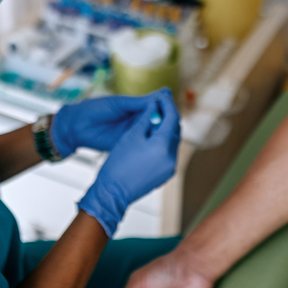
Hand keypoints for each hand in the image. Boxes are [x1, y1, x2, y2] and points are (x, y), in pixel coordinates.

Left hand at [51, 90, 170, 157]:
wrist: (76, 127)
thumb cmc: (94, 109)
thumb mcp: (118, 104)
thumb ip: (138, 103)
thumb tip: (160, 96)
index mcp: (134, 107)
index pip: (154, 105)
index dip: (164, 105)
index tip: (172, 102)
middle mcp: (136, 120)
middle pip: (156, 120)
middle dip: (165, 119)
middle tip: (174, 119)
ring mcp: (133, 133)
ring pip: (151, 132)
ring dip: (160, 131)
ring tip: (170, 131)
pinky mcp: (128, 144)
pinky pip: (142, 143)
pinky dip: (150, 142)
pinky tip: (159, 142)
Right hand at [78, 90, 179, 236]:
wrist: (113, 192)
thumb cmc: (118, 163)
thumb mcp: (131, 135)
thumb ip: (146, 118)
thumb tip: (155, 105)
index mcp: (163, 146)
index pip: (172, 117)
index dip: (167, 104)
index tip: (162, 96)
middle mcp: (172, 157)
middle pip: (175, 130)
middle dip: (168, 116)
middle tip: (158, 106)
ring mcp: (170, 167)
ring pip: (172, 142)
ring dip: (166, 130)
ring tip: (154, 120)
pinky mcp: (166, 175)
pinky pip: (168, 153)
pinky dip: (163, 143)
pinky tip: (152, 138)